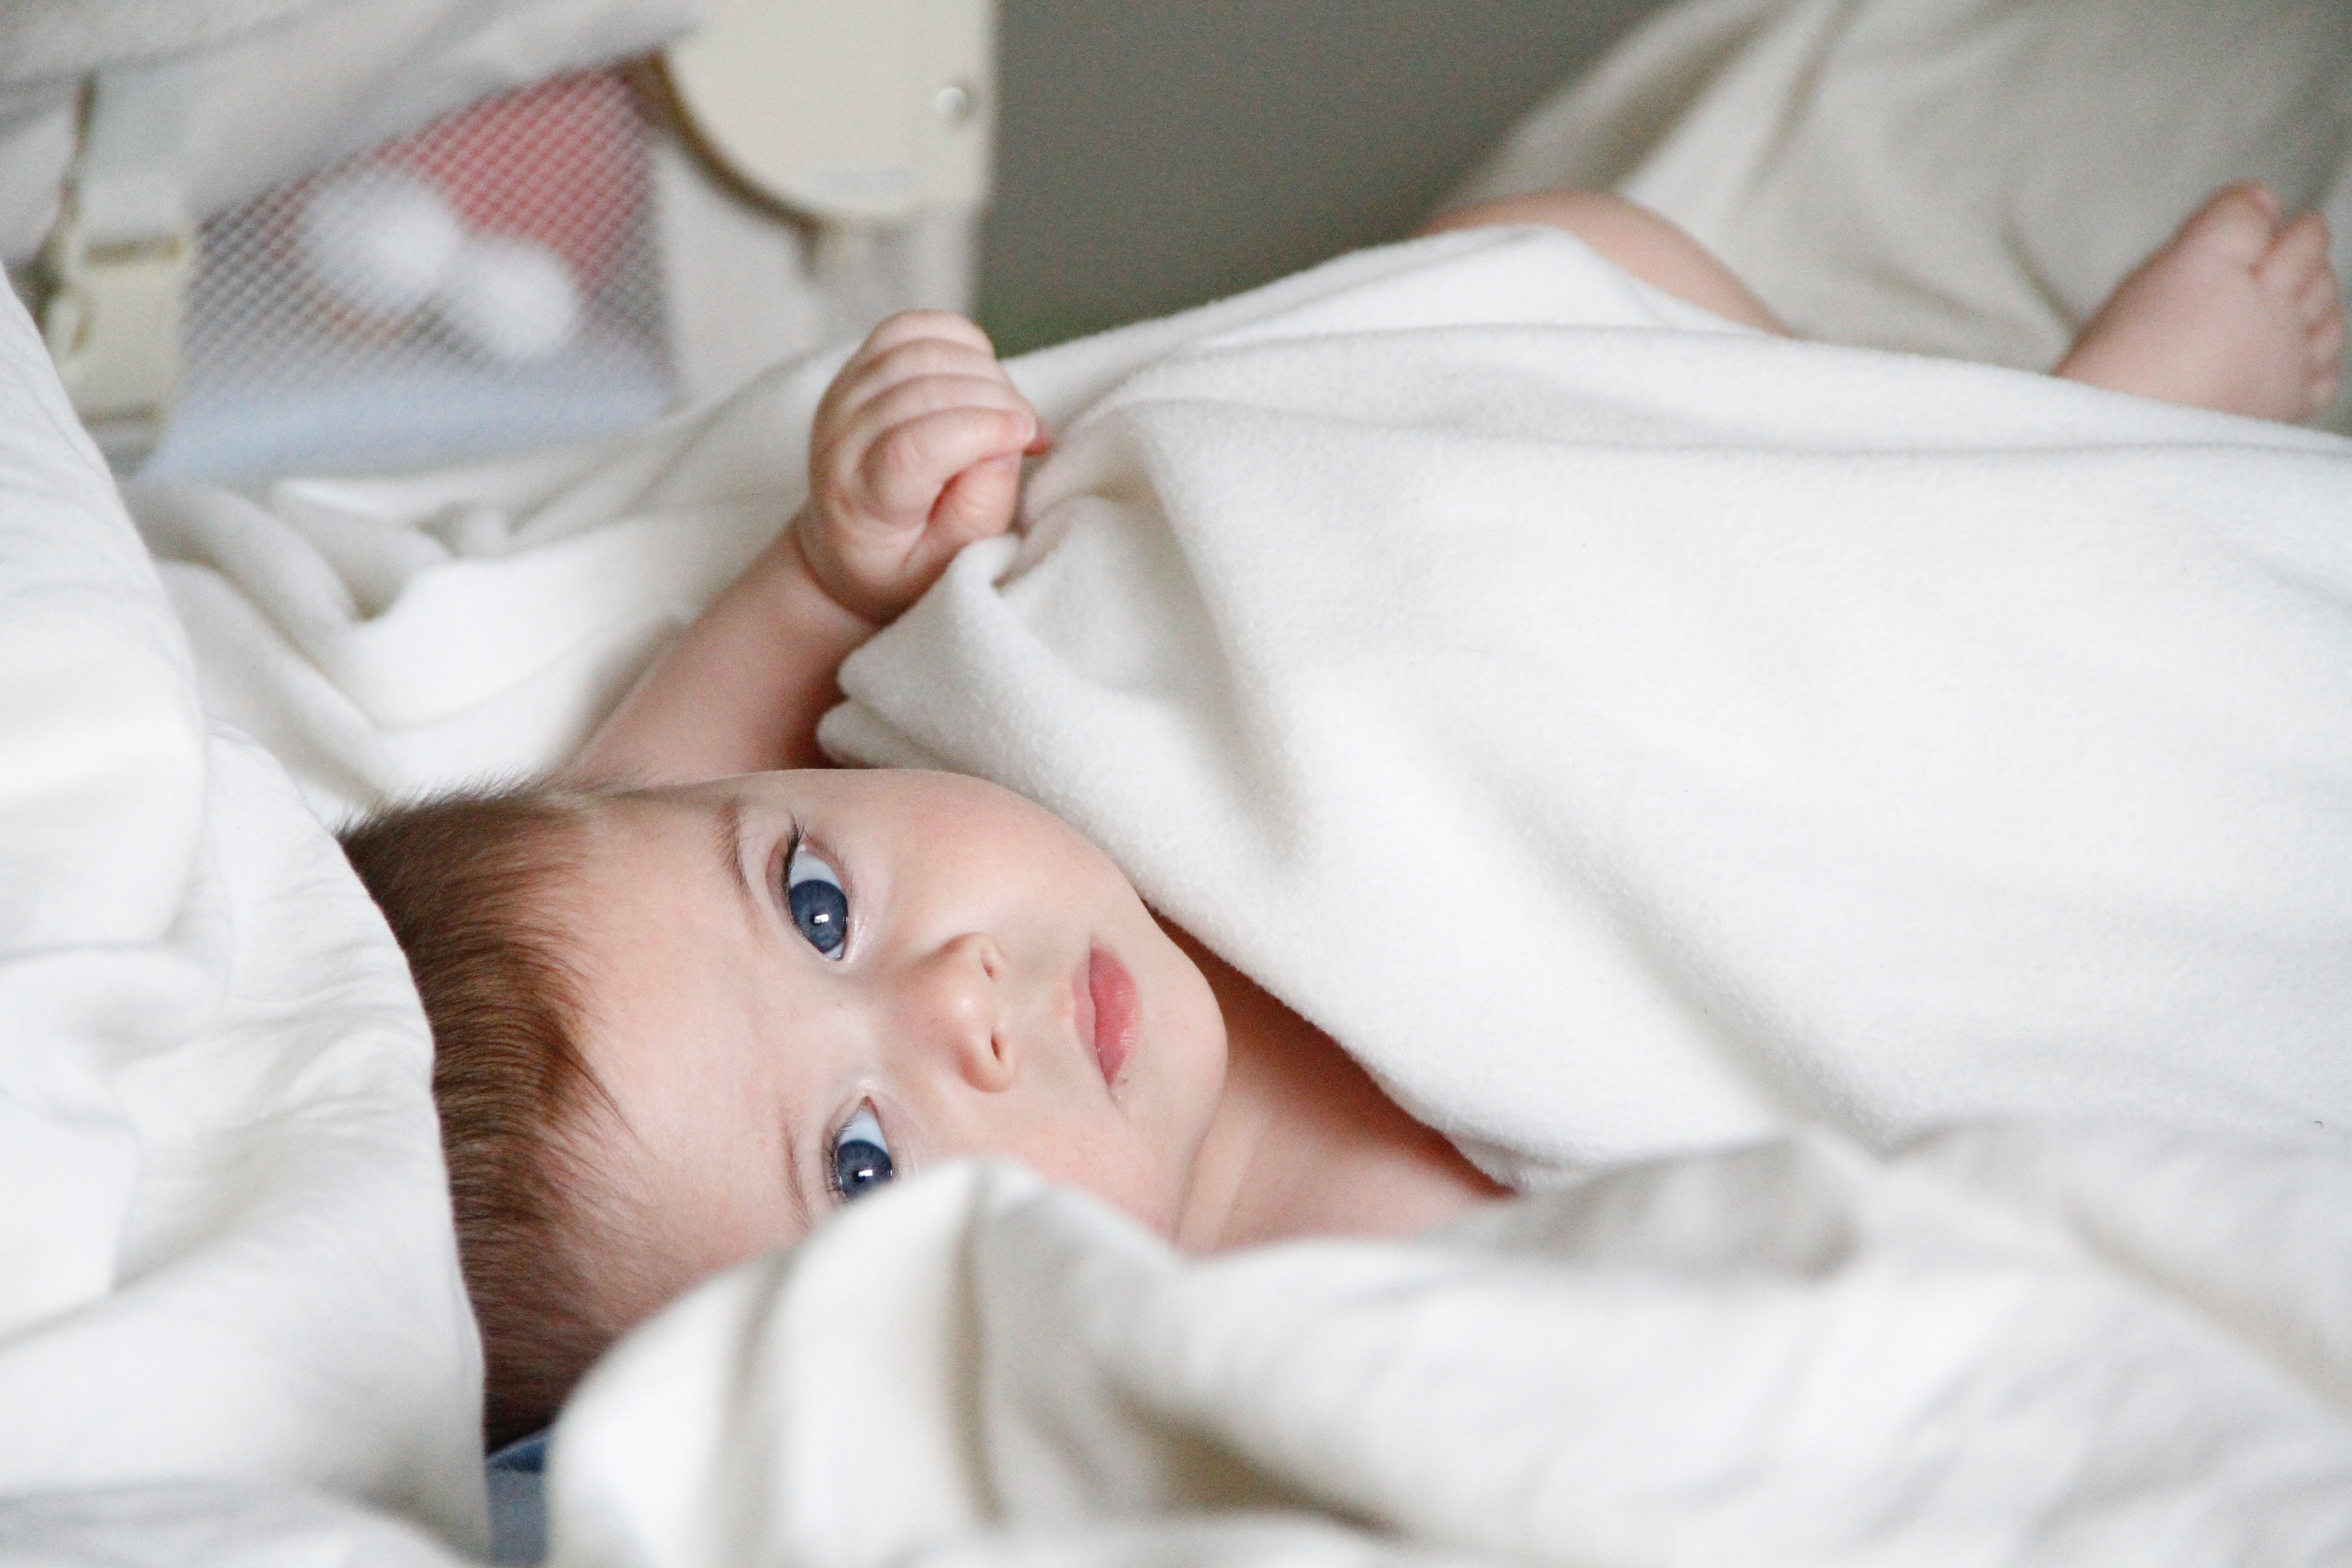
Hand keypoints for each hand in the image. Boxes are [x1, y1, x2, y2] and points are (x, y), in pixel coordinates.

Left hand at [794, 310, 1046, 623]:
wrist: (844, 548)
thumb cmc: (903, 564)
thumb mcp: (947, 566)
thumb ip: (978, 510)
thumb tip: (1005, 439)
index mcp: (859, 501)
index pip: (912, 446)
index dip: (980, 430)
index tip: (1027, 436)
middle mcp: (840, 440)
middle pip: (923, 390)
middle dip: (995, 401)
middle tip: (1027, 432)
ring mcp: (843, 396)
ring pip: (920, 350)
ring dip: (983, 371)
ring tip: (1006, 410)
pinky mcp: (857, 368)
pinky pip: (912, 327)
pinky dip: (958, 339)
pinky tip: (980, 372)